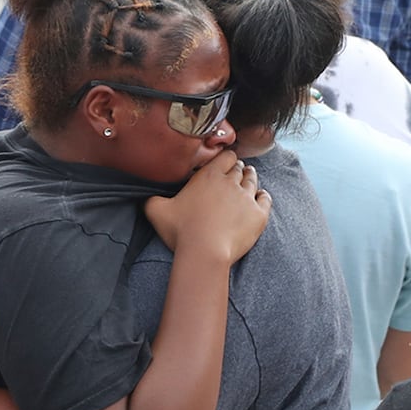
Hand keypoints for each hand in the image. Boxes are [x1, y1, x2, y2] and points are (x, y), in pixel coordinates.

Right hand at [143, 152, 269, 265]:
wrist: (205, 252)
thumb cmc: (181, 231)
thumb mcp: (156, 211)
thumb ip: (151, 199)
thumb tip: (145, 196)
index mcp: (209, 176)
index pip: (226, 157)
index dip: (226, 159)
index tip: (225, 163)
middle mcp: (231, 182)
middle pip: (240, 168)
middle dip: (238, 170)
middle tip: (236, 174)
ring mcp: (247, 197)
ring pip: (253, 181)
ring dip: (251, 180)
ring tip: (248, 181)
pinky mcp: (259, 214)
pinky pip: (266, 199)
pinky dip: (263, 196)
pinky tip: (261, 197)